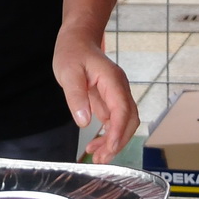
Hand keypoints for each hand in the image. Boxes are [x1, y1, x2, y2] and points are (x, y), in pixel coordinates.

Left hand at [52, 32, 137, 164]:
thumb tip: (85, 122)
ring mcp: (116, 94)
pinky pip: (114, 120)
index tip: (110, 148)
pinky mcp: (110, 99)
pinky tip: (95, 145)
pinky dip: (108, 134)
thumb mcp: (68, 72)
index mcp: (113, 80)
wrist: (77, 38)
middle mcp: (119, 88)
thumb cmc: (72, 52)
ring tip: (97, 157)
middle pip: (129, 119)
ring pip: (124, 122)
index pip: (123, 110)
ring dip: (114, 141)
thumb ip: (76, 97)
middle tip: (102, 159)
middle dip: (118, 141)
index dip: (118, 132)